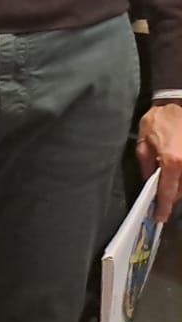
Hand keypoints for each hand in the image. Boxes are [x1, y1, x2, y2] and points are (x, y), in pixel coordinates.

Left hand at [136, 102, 181, 224]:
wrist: (176, 103)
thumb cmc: (158, 121)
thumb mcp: (143, 144)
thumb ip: (146, 167)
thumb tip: (148, 183)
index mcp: (172, 162)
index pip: (167, 192)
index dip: (163, 207)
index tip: (159, 217)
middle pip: (180, 191)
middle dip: (170, 197)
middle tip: (160, 201)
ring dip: (178, 187)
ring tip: (167, 183)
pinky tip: (175, 172)